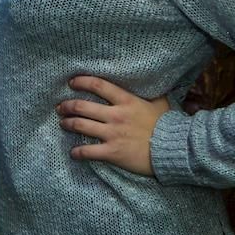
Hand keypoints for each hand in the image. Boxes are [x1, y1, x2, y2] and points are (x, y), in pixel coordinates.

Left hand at [56, 76, 170, 176]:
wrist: (173, 149)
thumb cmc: (167, 125)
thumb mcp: (160, 103)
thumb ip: (150, 93)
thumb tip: (150, 83)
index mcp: (126, 101)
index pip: (98, 86)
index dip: (82, 82)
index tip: (72, 82)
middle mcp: (116, 115)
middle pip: (83, 106)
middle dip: (68, 106)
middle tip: (61, 107)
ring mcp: (112, 134)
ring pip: (81, 126)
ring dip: (68, 124)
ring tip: (63, 123)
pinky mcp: (112, 152)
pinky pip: (88, 151)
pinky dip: (78, 152)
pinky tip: (73, 153)